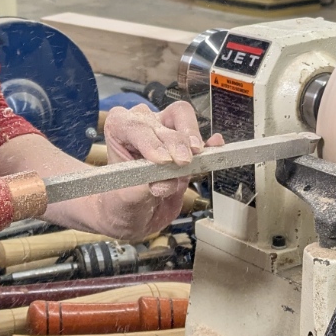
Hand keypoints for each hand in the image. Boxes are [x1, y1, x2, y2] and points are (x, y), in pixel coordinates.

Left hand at [89, 101, 222, 244]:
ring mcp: (166, 131)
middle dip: (174, 143)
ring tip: (192, 162)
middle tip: (181, 163)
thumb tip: (163, 182)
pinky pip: (202, 137)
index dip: (150, 140)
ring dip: (190, 142)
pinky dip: (210, 143)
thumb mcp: (125, 201)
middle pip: (162, 122)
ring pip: (182, 118)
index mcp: (119, 129)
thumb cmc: (121, 204)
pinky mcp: (186, 146)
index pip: (135, 125)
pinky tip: (216, 147)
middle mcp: (142, 124)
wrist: (134, 217)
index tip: (161, 161)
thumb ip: (140, 189)